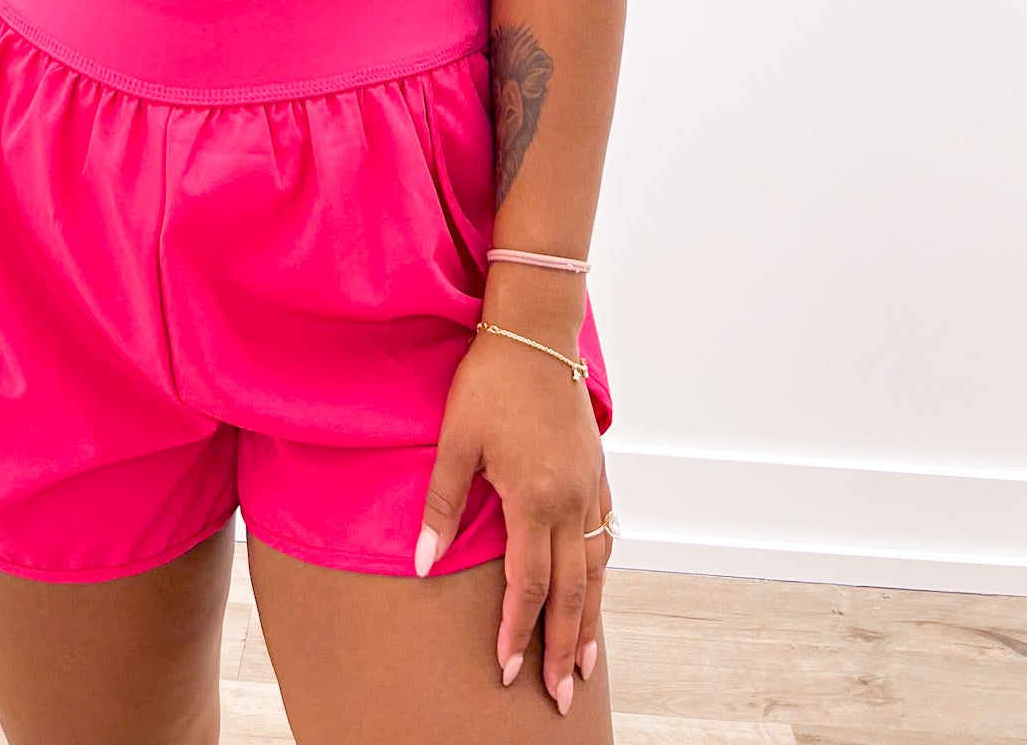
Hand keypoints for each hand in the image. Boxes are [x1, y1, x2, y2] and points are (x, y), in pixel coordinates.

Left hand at [415, 327, 611, 711]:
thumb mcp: (455, 440)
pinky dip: (599, 572)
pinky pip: (603, 535)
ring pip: (595, 569)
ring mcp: (589, 485)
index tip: (508, 671)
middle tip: (559, 695)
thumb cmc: (489, 380)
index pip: (527, 585)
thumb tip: (423, 565)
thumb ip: (443, 506)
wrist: (534, 330)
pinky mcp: (596, 469)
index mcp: (534, 497)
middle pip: (570, 592)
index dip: (516, 632)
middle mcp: (570, 500)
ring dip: (590, 619)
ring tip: (587, 662)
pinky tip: (594, 588)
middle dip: (564, 648)